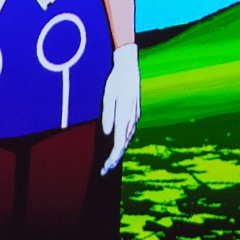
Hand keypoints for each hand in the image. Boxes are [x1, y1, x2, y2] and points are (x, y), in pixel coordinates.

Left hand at [99, 42, 139, 173]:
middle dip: (114, 159)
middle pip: (123, 144)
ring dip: (118, 151)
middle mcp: (131, 118)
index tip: (106, 167)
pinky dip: (122, 142)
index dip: (113, 157)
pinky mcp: (134, 114)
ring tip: (109, 162)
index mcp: (124, 115)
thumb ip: (108, 114)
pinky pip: (129, 132)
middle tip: (104, 170)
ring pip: (127, 139)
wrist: (129, 68)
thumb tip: (107, 132)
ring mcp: (134, 117)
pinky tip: (118, 146)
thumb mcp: (107, 96)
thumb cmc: (115, 81)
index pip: (118, 142)